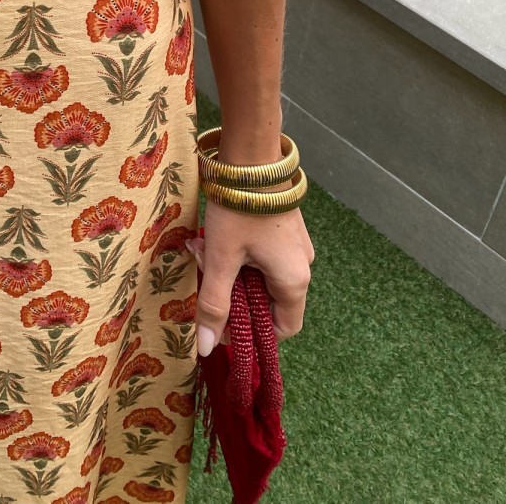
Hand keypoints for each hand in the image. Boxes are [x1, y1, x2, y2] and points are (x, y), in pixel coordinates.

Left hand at [187, 195, 314, 355]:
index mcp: (294, 281)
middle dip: (231, 292)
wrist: (252, 156)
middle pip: (268, 300)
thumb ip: (214, 304)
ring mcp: (296, 245)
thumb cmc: (239, 210)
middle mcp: (302, 266)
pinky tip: (213, 235)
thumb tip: (207, 348)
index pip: (283, 330)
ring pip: (261, 274)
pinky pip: (263, 254)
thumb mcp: (221, 259)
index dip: (252, 332)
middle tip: (204, 273)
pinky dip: (238, 252)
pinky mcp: (285, 228)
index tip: (222, 319)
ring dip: (230, 268)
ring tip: (202, 248)